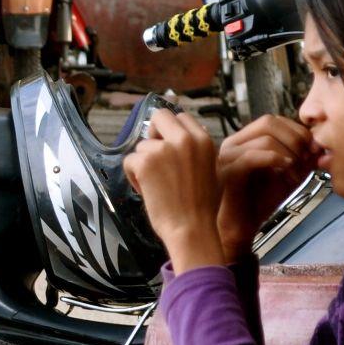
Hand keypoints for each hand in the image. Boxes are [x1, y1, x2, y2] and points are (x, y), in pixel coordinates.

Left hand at [123, 108, 226, 272]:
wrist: (192, 228)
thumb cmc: (203, 207)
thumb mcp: (213, 170)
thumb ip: (199, 151)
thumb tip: (185, 137)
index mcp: (204, 140)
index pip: (181, 117)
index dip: (170, 132)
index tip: (167, 147)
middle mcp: (184, 138)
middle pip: (159, 116)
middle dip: (153, 134)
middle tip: (154, 156)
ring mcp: (163, 149)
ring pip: (142, 145)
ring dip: (144, 162)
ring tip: (156, 184)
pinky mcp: (145, 162)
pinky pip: (130, 160)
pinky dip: (133, 176)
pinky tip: (147, 190)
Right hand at [215, 114, 313, 258]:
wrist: (242, 228)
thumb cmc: (260, 202)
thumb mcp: (288, 175)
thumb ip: (303, 159)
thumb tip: (319, 144)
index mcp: (244, 140)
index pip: (274, 120)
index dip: (298, 130)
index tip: (315, 149)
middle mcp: (233, 143)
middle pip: (268, 122)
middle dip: (295, 138)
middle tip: (308, 158)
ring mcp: (227, 156)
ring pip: (265, 138)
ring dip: (289, 153)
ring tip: (297, 174)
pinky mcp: (227, 172)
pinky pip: (253, 156)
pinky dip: (276, 160)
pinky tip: (287, 171)